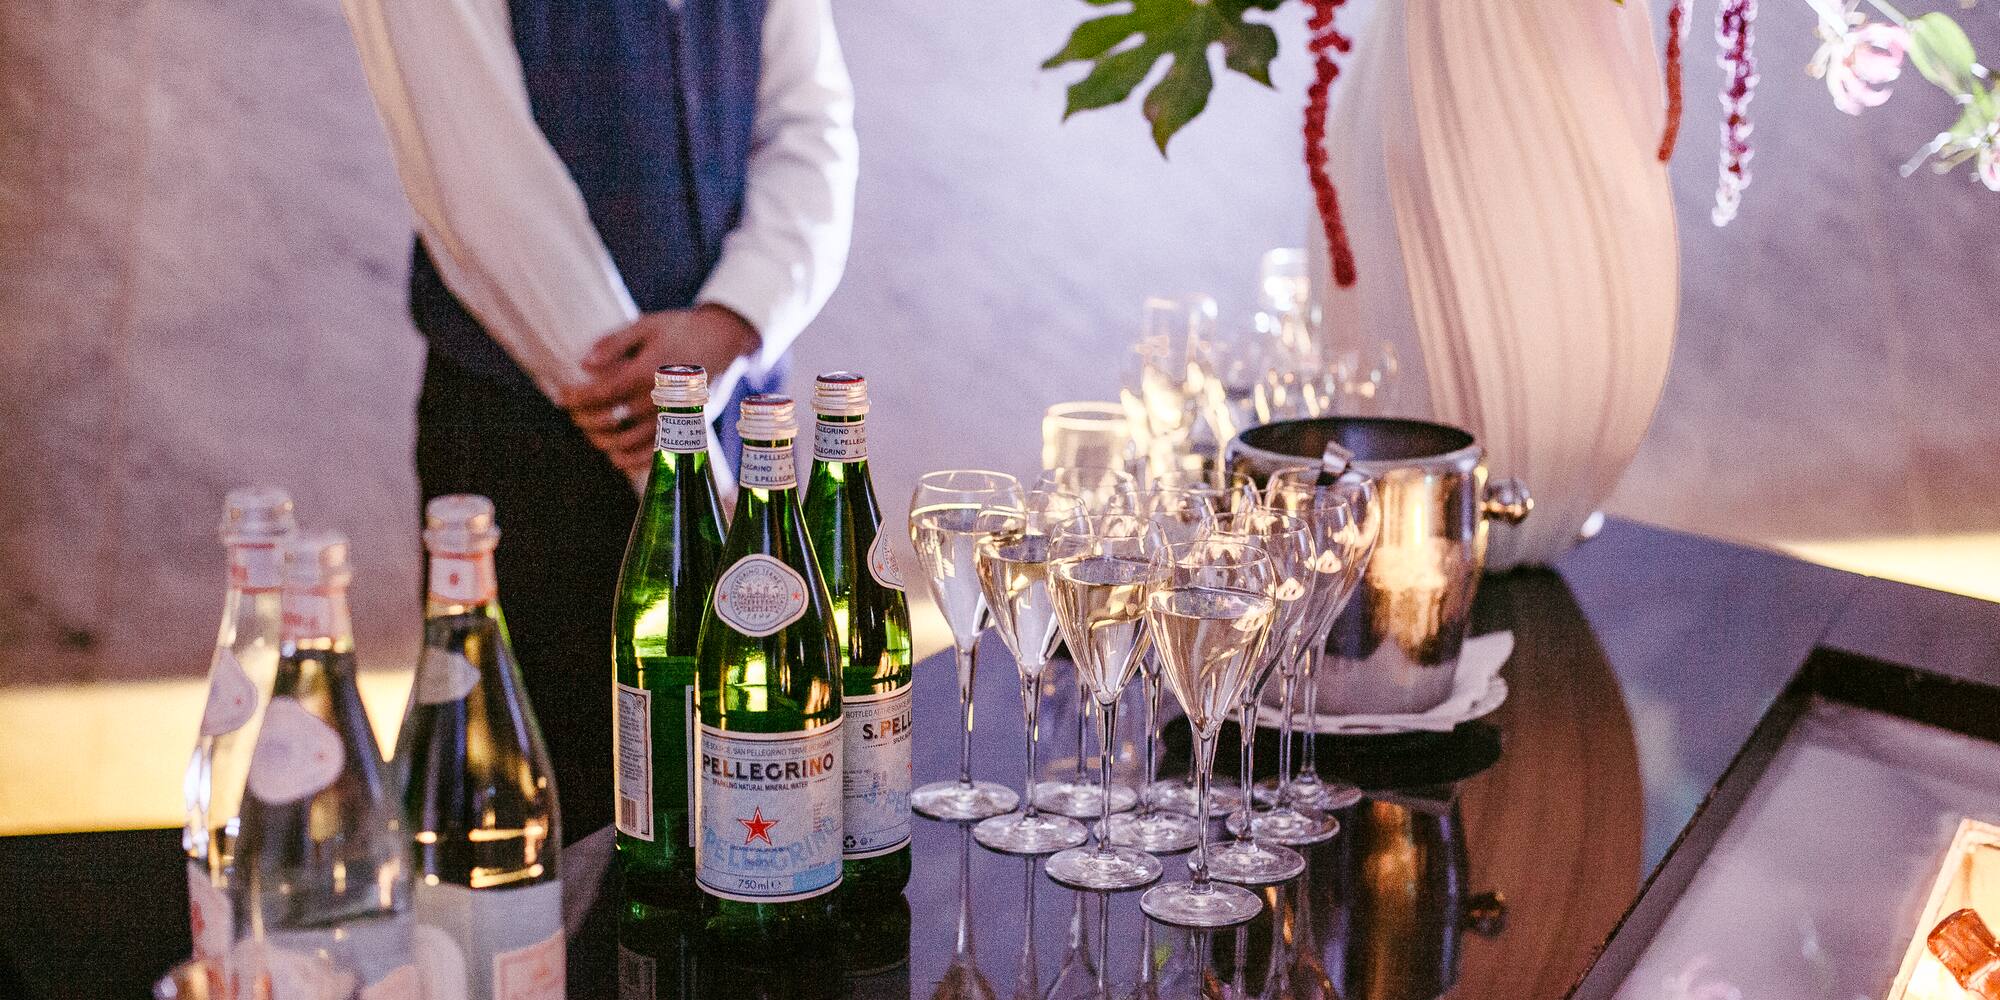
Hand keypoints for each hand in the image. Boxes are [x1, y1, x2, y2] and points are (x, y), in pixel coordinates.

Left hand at [560, 305, 758, 472]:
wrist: (722, 341)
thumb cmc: (679, 330)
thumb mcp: (645, 325)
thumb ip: (614, 343)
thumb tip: (584, 365)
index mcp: (649, 371)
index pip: (604, 392)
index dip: (578, 398)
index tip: (561, 397)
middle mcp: (660, 398)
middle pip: (611, 420)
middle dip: (585, 419)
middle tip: (575, 413)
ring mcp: (673, 417)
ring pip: (627, 442)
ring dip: (602, 440)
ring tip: (591, 431)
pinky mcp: (684, 428)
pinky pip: (652, 455)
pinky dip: (629, 460)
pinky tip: (614, 453)